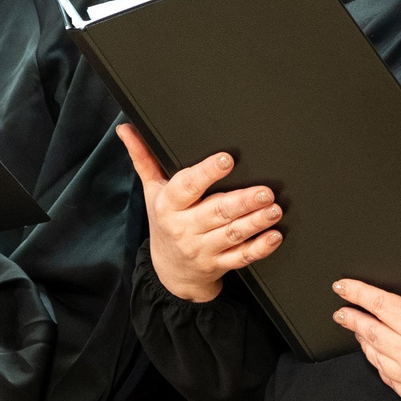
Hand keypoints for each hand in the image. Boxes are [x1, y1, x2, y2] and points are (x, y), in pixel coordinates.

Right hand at [120, 127, 281, 303]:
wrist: (170, 271)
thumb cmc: (164, 221)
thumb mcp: (152, 191)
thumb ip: (143, 159)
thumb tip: (125, 129)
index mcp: (169, 205)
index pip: (187, 187)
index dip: (206, 173)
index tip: (227, 159)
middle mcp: (185, 228)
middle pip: (216, 212)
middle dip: (242, 202)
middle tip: (265, 191)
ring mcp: (203, 249)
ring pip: (231, 235)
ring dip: (255, 222)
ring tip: (274, 209)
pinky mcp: (219, 264)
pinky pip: (241, 258)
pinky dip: (259, 248)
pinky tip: (274, 237)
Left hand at [331, 279, 400, 400]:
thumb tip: (396, 303)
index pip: (377, 305)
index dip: (357, 293)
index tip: (343, 286)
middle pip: (369, 332)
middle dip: (352, 318)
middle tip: (341, 310)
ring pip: (376, 357)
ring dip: (365, 341)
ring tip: (360, 330)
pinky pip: (390, 378)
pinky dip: (381, 363)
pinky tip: (380, 354)